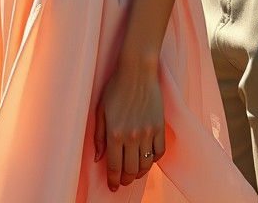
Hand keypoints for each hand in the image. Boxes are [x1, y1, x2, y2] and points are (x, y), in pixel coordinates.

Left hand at [93, 63, 164, 190]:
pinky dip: (153, 160)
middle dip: (125, 179)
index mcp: (114, 133)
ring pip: (145, 165)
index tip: (112, 186)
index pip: (114, 166)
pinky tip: (147, 159)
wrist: (137, 71)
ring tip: (134, 173)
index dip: (112, 179)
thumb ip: (99, 136)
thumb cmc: (115, 88)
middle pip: (130, 170)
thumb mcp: (101, 110)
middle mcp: (131, 136)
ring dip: (139, 173)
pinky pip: (159, 152)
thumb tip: (98, 159)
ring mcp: (147, 132)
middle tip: (122, 181)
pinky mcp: (159, 127)